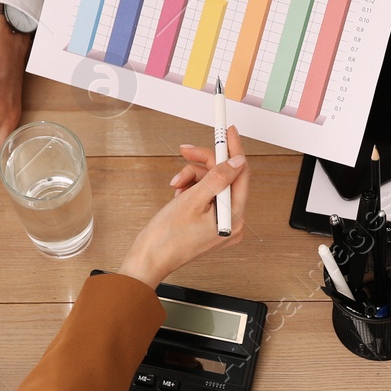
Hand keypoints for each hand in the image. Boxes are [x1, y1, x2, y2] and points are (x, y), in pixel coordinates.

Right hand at [117, 129, 248, 287]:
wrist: (150, 258)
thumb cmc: (166, 238)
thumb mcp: (192, 200)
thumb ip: (218, 178)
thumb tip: (237, 161)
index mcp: (234, 218)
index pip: (241, 175)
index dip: (233, 150)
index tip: (227, 131)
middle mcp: (232, 221)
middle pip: (226, 178)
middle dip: (204, 164)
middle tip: (187, 152)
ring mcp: (222, 223)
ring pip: (213, 184)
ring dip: (193, 178)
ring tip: (177, 185)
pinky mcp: (211, 222)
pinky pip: (207, 195)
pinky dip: (192, 189)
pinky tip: (179, 194)